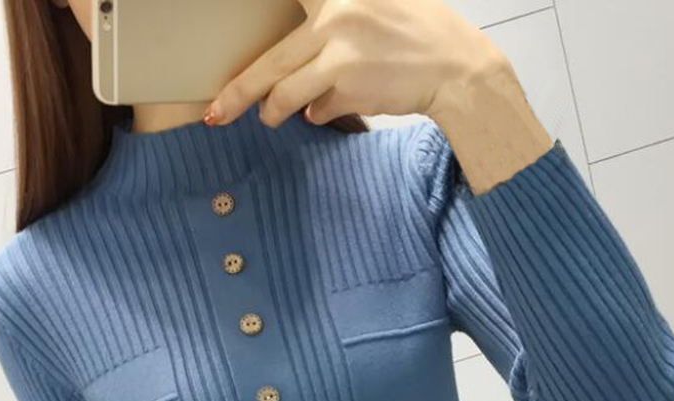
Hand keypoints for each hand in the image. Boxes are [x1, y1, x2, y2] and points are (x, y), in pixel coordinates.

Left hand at [203, 0, 510, 127]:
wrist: (457, 68)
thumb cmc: (415, 37)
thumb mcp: (371, 10)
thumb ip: (329, 28)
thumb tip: (293, 69)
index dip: (252, 31)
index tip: (222, 66)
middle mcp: (334, 12)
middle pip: (269, 62)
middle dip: (237, 93)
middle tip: (216, 113)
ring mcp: (339, 50)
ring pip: (283, 93)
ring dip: (271, 111)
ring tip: (270, 117)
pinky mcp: (348, 84)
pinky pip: (315, 108)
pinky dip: (318, 112)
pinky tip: (332, 105)